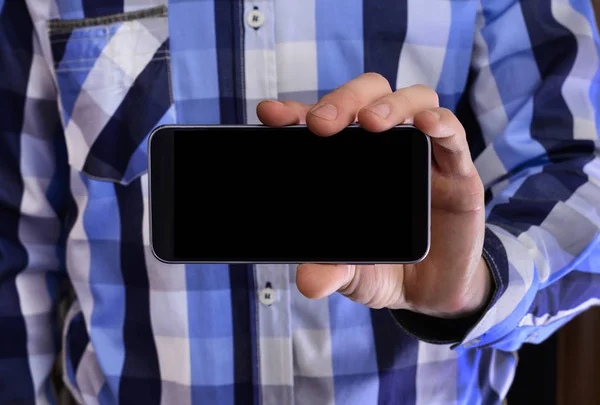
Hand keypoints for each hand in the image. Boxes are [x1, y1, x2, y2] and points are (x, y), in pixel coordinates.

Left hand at [256, 73, 490, 318]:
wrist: (432, 291)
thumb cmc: (385, 268)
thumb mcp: (351, 272)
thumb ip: (331, 270)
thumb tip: (308, 282)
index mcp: (351, 162)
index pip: (324, 121)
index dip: (296, 112)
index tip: (271, 115)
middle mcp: (386, 148)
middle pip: (368, 95)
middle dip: (343, 100)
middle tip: (322, 124)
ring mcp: (423, 154)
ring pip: (412, 100)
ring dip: (389, 105)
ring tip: (370, 123)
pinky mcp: (457, 170)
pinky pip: (453, 134)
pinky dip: (439, 122)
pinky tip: (424, 125)